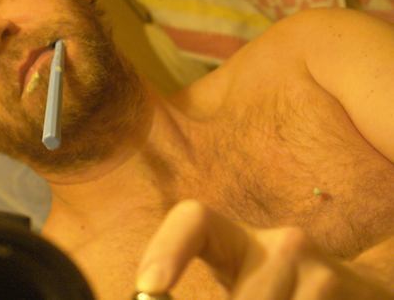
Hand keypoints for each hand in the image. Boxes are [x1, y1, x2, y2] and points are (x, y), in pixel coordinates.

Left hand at [135, 200, 393, 298]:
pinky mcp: (356, 294)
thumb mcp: (243, 285)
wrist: (363, 292)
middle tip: (227, 299)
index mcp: (239, 240)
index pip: (195, 220)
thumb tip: (153, 295)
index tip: (148, 286)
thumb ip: (213, 291)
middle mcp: (281, 244)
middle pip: (240, 298)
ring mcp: (320, 271)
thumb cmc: (281, 293)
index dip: (166, 249)